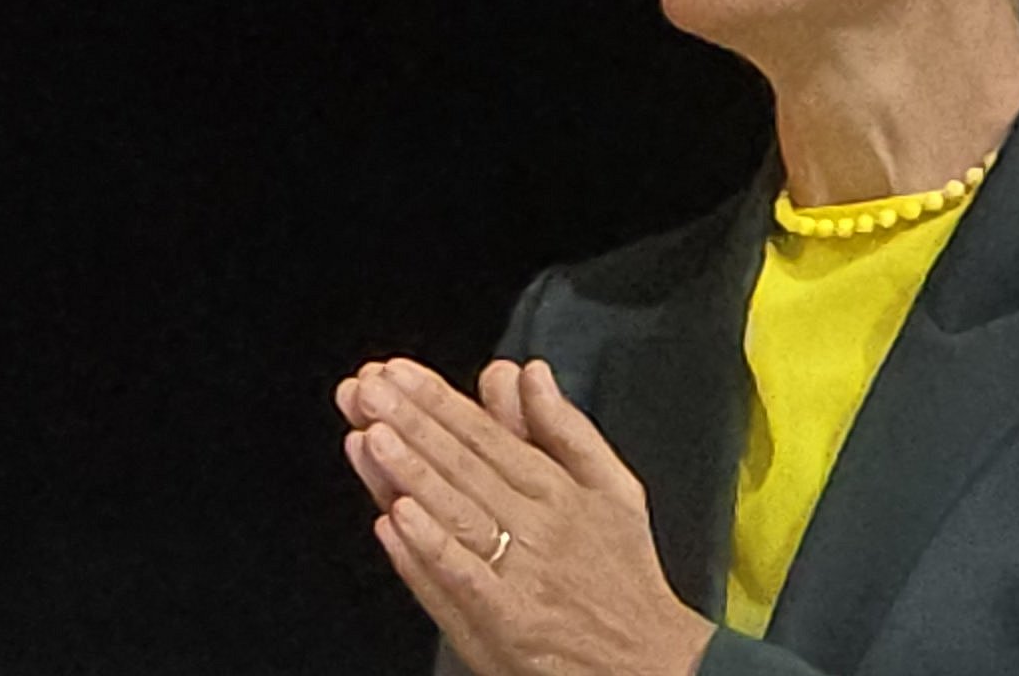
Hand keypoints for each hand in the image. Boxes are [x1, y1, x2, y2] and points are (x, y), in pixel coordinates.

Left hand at [335, 357, 712, 675]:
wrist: (651, 664)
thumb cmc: (624, 575)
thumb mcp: (614, 489)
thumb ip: (566, 428)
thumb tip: (531, 371)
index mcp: (558, 489)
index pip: (486, 435)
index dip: (437, 400)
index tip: (396, 372)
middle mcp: (538, 526)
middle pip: (463, 466)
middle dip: (409, 423)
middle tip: (367, 391)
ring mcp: (520, 574)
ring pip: (456, 513)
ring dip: (410, 473)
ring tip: (371, 436)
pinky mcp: (507, 621)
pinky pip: (462, 577)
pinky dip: (429, 547)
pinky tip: (395, 517)